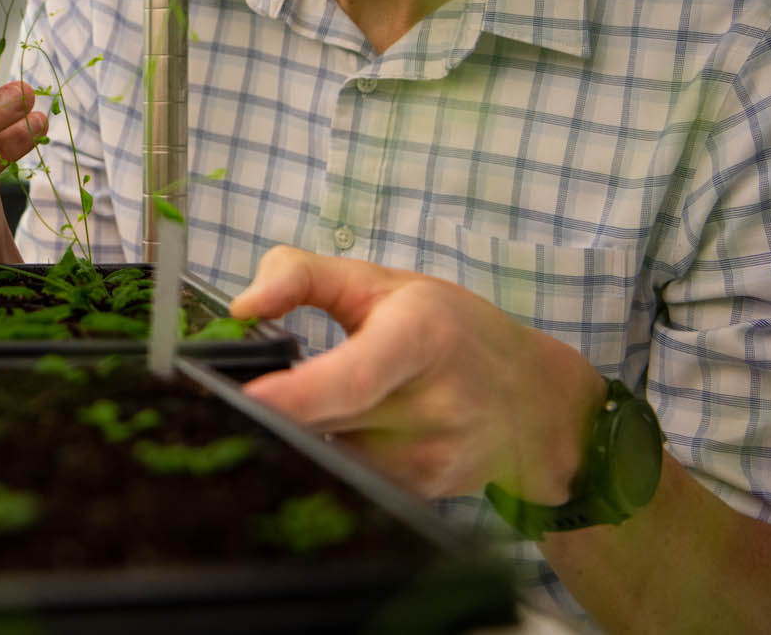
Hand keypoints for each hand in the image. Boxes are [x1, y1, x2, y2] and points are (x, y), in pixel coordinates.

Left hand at [229, 246, 604, 502]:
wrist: (536, 399)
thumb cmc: (452, 328)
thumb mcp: (381, 281)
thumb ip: (301, 275)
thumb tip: (242, 306)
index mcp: (422, 338)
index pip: (354, 378)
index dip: (299, 395)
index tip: (248, 397)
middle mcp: (435, 406)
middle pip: (330, 422)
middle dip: (274, 410)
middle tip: (234, 392)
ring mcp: (433, 459)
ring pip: (332, 453)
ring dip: (301, 433)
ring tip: (298, 404)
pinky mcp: (424, 493)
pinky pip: (350, 475)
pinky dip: (326, 452)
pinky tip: (332, 431)